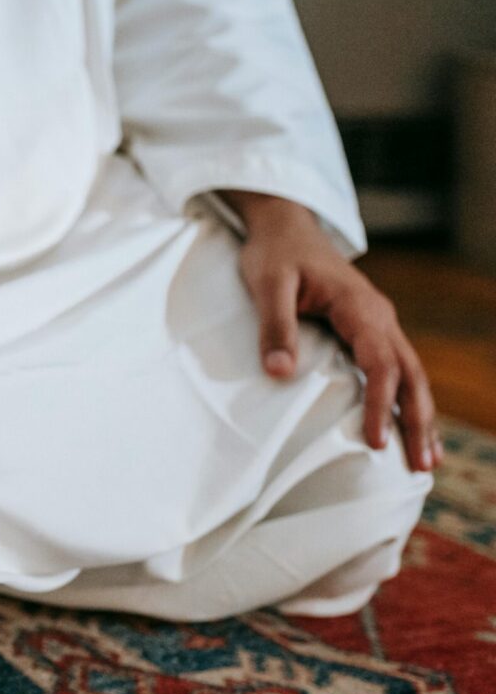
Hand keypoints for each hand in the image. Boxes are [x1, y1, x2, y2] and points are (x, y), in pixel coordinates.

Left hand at [222, 190, 440, 471]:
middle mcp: (379, 316)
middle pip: (409, 375)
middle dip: (418, 422)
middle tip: (421, 467)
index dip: (379, 404)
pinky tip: (407, 427)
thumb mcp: (267, 285)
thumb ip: (274, 327)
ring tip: (426, 460)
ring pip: (410, 374)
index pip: (379, 363)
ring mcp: (378, 322)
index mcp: (359, 307)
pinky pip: (396, 368)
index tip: (375, 442)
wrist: (284, 226)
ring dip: (420, 416)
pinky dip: (406, 399)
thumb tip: (280, 373)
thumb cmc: (273, 254)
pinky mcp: (369, 328)